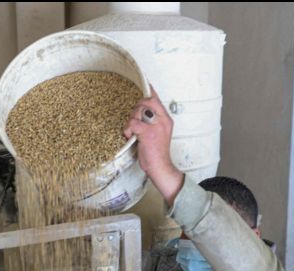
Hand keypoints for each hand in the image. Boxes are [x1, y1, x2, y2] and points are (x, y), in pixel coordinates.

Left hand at [123, 86, 182, 204]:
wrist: (160, 167)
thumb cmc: (156, 152)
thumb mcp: (157, 134)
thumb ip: (151, 122)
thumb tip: (139, 112)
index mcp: (166, 119)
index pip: (157, 99)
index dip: (150, 90)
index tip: (146, 81)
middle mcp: (163, 120)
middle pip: (146, 102)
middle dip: (136, 108)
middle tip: (133, 120)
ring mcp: (156, 126)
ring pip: (138, 111)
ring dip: (130, 120)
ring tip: (131, 131)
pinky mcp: (148, 133)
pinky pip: (133, 123)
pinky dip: (128, 129)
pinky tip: (129, 135)